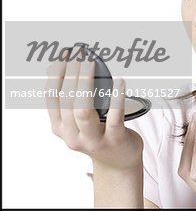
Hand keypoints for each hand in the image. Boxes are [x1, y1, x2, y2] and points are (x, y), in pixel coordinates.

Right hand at [45, 46, 142, 170]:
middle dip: (71, 74)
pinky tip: (119, 81)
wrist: (118, 163)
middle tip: (80, 54)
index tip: (64, 55)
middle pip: (67, 101)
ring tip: (91, 64)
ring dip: (86, 84)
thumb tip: (69, 66)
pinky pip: (114, 117)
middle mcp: (73, 136)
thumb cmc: (99, 135)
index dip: (57, 74)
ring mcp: (94, 139)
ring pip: (83, 110)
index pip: (53, 98)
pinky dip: (116, 98)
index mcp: (60, 128)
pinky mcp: (115, 139)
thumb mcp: (79, 122)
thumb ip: (73, 101)